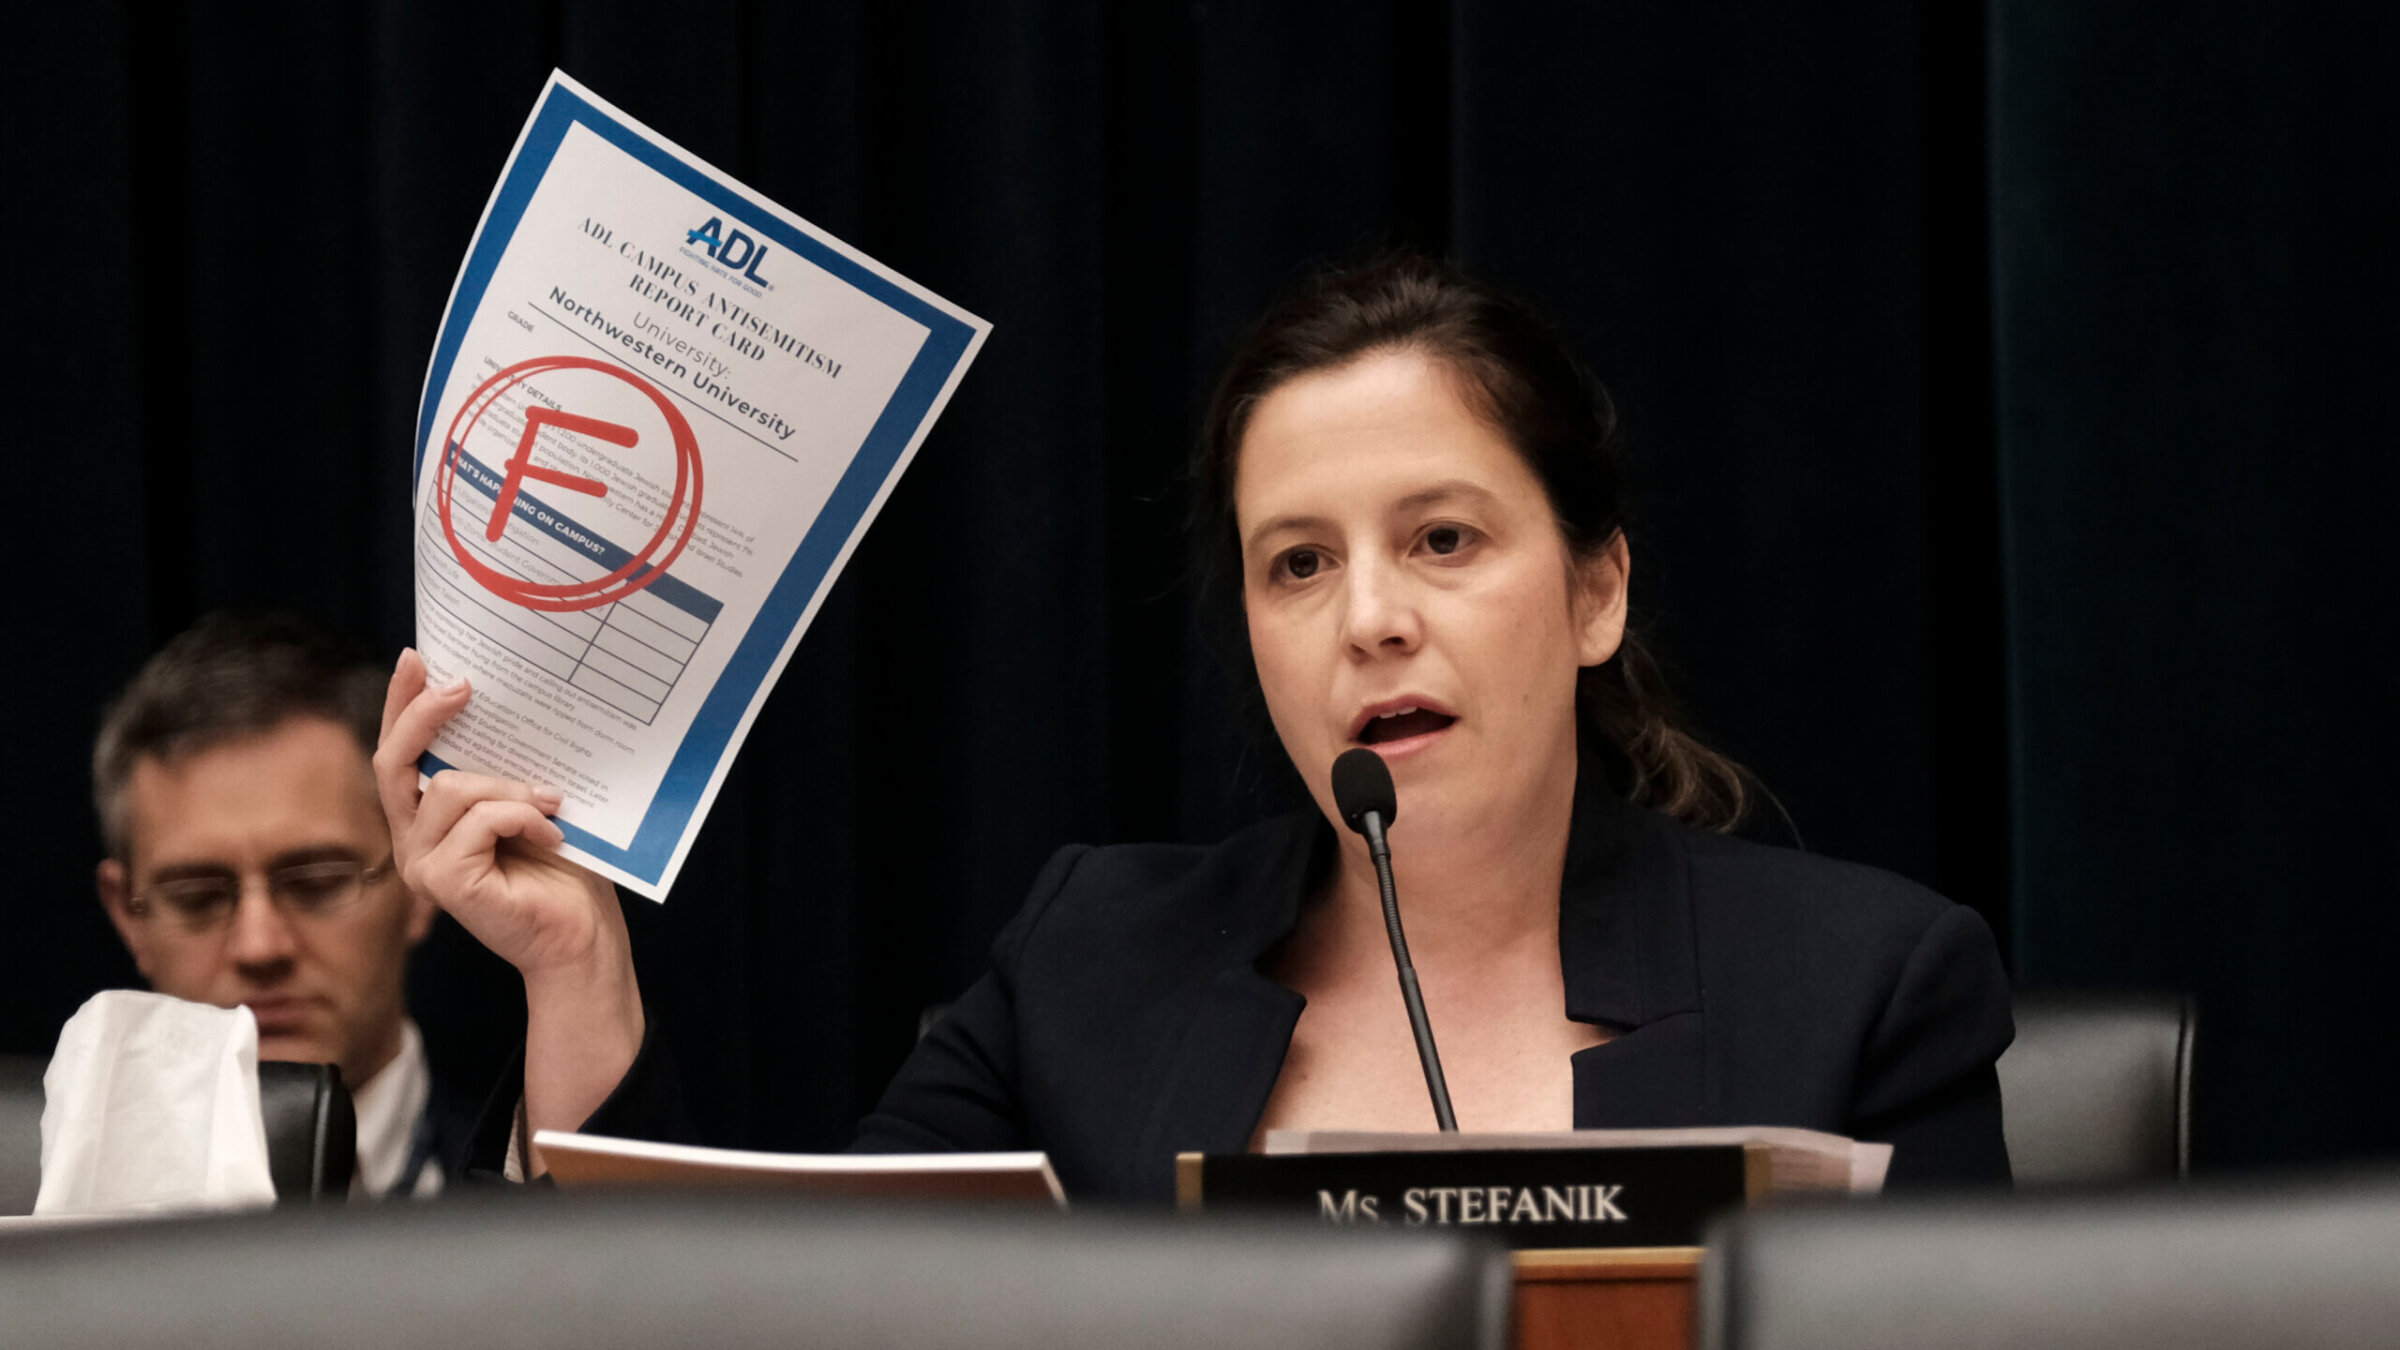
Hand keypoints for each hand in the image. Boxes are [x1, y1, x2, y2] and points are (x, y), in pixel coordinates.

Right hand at [375, 648, 643, 1157]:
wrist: (582, 937)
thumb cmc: (564, 870)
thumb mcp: (530, 802)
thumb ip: (504, 768)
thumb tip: (501, 701)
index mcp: (431, 819)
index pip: (399, 754)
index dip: (400, 705)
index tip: (416, 657)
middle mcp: (414, 840)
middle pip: (394, 762)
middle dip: (423, 715)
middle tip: (463, 684)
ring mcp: (423, 864)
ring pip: (450, 788)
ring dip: (509, 787)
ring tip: (550, 803)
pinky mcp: (444, 881)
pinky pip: (479, 820)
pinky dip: (521, 816)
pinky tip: (551, 834)